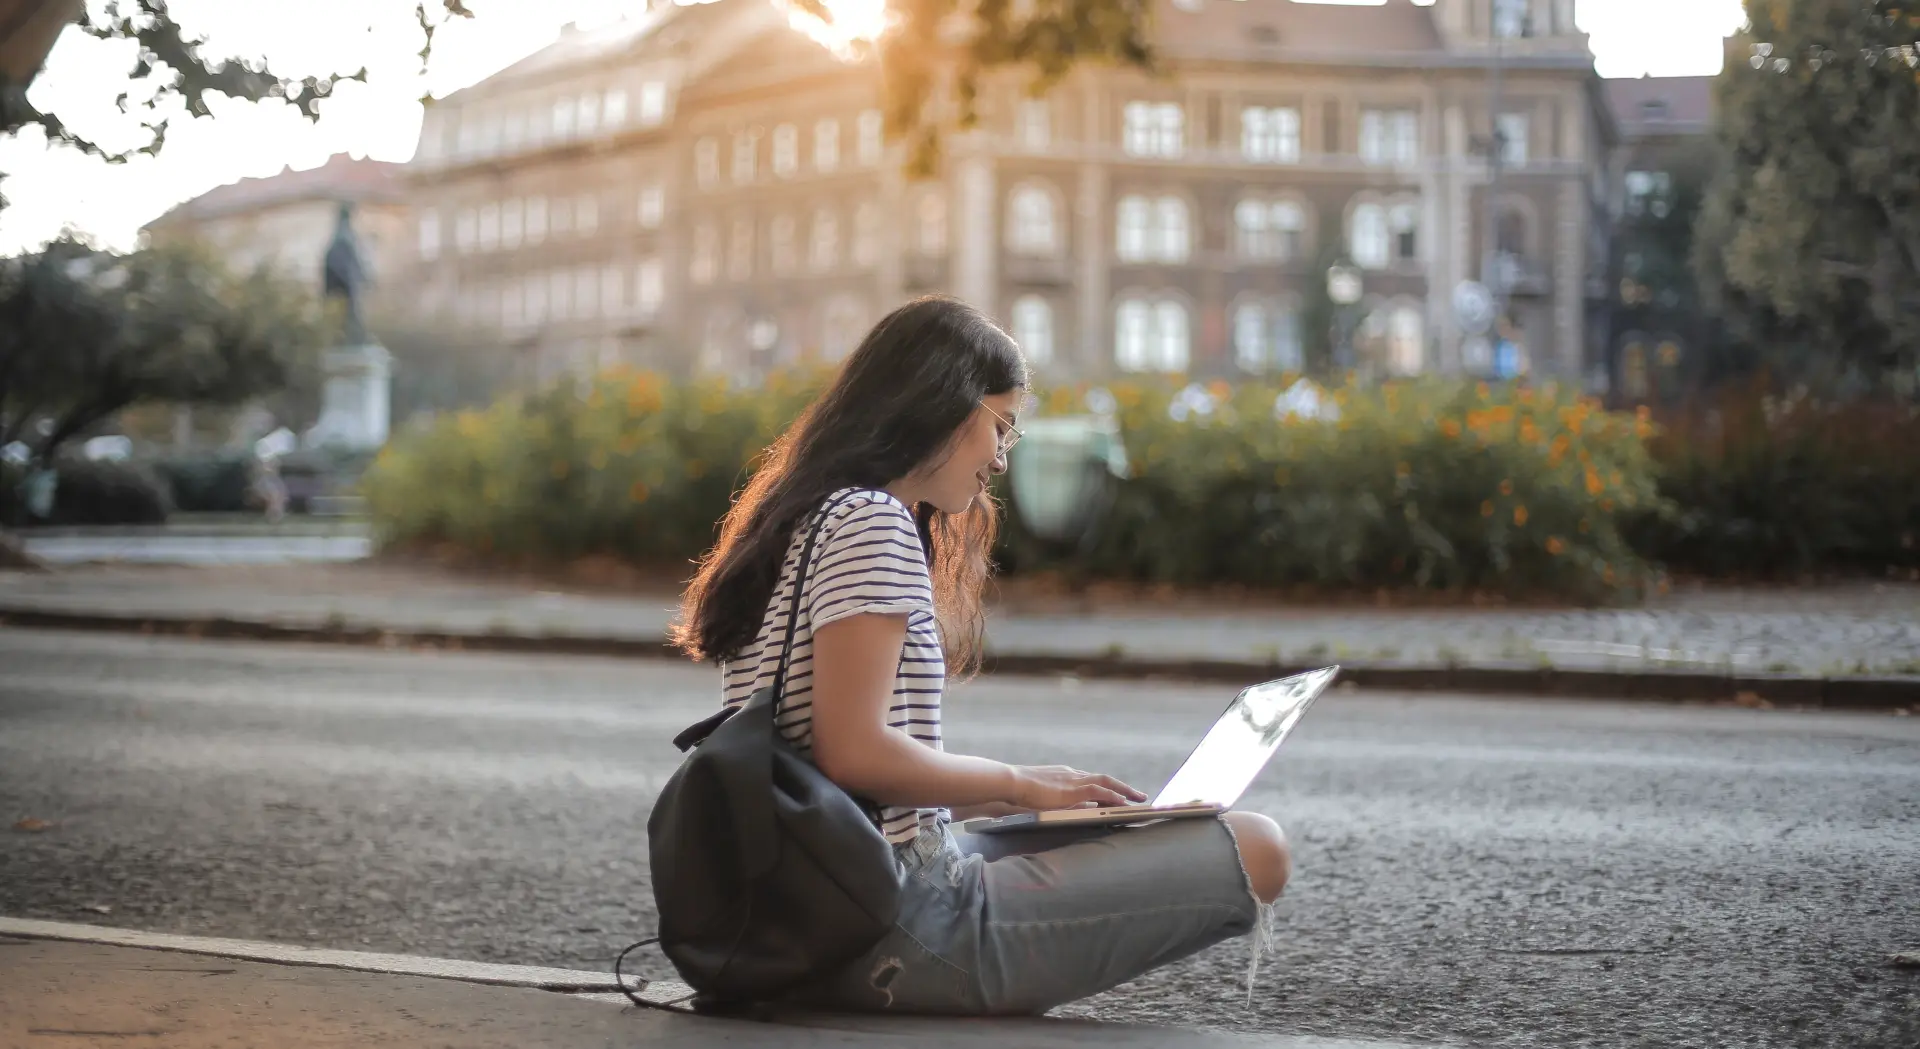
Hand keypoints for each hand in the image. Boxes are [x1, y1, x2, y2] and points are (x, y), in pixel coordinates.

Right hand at [1008, 765, 1146, 811]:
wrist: (1011, 782)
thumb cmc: (1019, 791)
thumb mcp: (1041, 796)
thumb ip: (1055, 801)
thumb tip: (1066, 810)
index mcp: (1065, 776)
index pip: (1091, 780)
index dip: (1106, 788)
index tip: (1117, 794)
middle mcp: (1073, 775)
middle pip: (1104, 779)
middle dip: (1122, 787)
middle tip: (1138, 796)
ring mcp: (1073, 780)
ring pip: (1106, 782)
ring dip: (1124, 791)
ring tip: (1139, 799)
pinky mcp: (1072, 790)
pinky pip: (1099, 791)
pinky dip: (1113, 796)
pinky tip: (1124, 803)